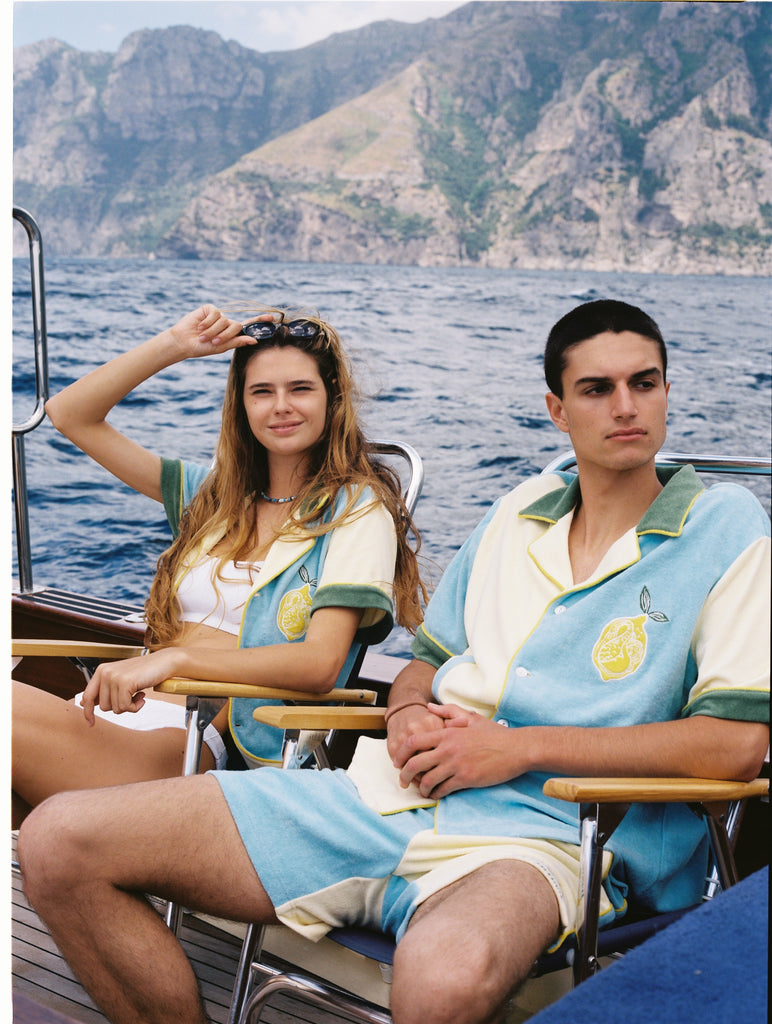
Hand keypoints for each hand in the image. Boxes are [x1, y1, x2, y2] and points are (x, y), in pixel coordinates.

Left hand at [80, 649, 179, 724]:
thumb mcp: (121, 680)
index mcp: (101, 670)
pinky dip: (135, 706)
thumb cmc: (145, 672)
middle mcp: (105, 672)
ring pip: (115, 708)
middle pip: (103, 706)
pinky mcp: (124, 682)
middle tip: (131, 697)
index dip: (88, 712)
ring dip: (129, 706)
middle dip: (119, 706)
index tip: (91, 723)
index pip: (87, 696)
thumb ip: (104, 690)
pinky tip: (142, 696)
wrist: (164, 662)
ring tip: (138, 694)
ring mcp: (114, 677)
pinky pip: (125, 706)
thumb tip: (84, 703)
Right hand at [166, 305, 270, 359]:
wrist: (183, 342)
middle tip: (213, 341)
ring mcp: (219, 315)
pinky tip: (199, 326)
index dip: (259, 321)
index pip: (248, 326)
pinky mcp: (209, 309)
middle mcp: (227, 323)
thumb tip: (254, 340)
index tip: (272, 318)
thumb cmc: (201, 347)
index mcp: (231, 333)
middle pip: (237, 325)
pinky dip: (208, 322)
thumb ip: (236, 342)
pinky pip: (216, 314)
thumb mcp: (220, 347)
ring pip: (225, 321)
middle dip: (225, 335)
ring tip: (203, 336)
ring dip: (214, 331)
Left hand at [396, 704, 523, 798]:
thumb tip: (429, 706)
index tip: (398, 762)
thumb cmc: (494, 733)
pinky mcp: (466, 778)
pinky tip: (437, 794)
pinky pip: (444, 789)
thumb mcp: (470, 717)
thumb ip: (448, 711)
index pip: (414, 742)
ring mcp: (456, 764)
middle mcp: (448, 748)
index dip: (401, 754)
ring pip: (428, 780)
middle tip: (403, 782)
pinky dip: (437, 794)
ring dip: (421, 788)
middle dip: (404, 775)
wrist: (516, 749)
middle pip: (415, 764)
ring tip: (422, 791)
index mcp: (447, 733)